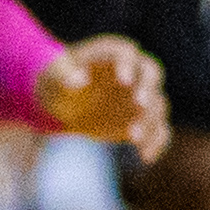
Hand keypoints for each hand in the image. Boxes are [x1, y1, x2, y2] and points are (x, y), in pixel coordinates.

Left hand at [42, 34, 171, 164]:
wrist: (61, 102)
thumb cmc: (56, 81)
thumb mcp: (52, 77)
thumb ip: (63, 76)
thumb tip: (79, 81)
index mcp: (112, 52)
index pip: (126, 53)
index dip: (128, 65)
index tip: (124, 81)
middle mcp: (132, 71)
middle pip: (150, 74)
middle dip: (147, 89)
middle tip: (139, 104)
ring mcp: (140, 95)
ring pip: (156, 103)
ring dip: (150, 119)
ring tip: (134, 138)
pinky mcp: (141, 119)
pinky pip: (157, 129)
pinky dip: (156, 142)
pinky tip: (146, 156)